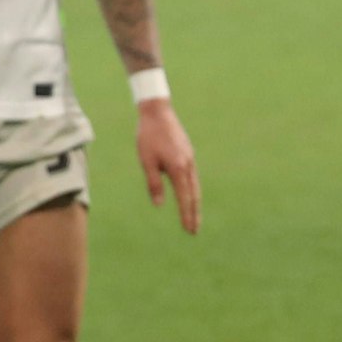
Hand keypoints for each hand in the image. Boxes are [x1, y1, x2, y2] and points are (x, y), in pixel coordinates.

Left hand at [136, 99, 200, 233]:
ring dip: (194, 202)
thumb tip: (158, 205)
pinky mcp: (188, 153)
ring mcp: (190, 159)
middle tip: (194, 230)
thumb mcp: (146, 161)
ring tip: (193, 216)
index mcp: (177, 169)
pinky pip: (192, 176)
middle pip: (194, 195)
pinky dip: (192, 189)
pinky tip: (189, 193)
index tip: (189, 230)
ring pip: (195, 186)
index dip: (186, 215)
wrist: (157, 112)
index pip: (184, 198)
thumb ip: (154, 183)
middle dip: (194, 213)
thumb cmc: (148, 136)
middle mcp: (188, 165)